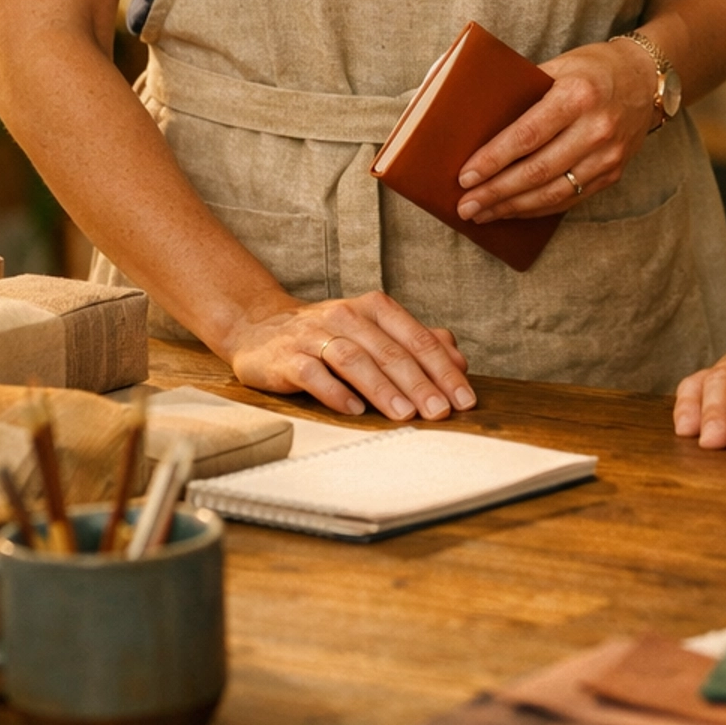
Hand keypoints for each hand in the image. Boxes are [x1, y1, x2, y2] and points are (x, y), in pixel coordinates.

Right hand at [227, 293, 476, 421]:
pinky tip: (355, 411)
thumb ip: (417, 344)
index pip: (416, 338)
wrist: (261, 330)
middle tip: (441, 412)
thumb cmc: (330, 336)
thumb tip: (459, 362)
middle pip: (390, 351)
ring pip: (355, 361)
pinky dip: (336, 392)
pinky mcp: (287, 358)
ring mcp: (315, 336)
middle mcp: (347, 316)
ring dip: (383, 389)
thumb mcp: (375, 332)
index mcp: (374, 308)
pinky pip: (314, 375)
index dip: (443, 369)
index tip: (464, 399)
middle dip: (420, 383)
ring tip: (406, 415)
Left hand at [455, 38, 659, 219]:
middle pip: (537, 170)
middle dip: (496, 192)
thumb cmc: (593, 68)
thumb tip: (472, 113)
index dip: (494, 159)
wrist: (647, 79)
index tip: (465, 176)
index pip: (527, 135)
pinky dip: (538, 209)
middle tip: (465, 205)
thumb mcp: (559, 65)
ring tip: (482, 214)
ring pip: (553, 193)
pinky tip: (514, 210)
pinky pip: (570, 199)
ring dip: (513, 207)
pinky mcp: (613, 173)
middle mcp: (596, 128)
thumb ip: (522, 88)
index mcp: (577, 95)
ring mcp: (608, 155)